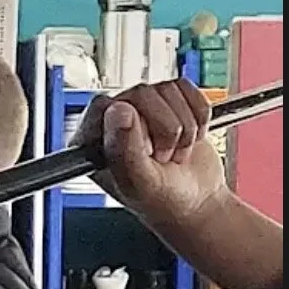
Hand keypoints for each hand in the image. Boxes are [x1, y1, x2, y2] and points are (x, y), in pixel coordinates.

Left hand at [73, 79, 228, 231]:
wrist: (195, 200)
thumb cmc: (161, 199)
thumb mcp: (139, 182)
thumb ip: (125, 149)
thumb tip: (119, 108)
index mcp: (90, 140)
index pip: (103, 106)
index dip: (132, 125)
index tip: (145, 150)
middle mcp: (111, 119)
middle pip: (140, 92)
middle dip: (165, 129)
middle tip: (162, 157)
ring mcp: (140, 107)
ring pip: (166, 89)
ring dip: (184, 127)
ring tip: (174, 153)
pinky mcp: (168, 100)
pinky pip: (187, 88)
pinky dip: (198, 116)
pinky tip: (188, 139)